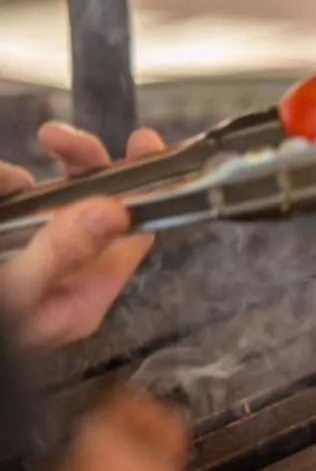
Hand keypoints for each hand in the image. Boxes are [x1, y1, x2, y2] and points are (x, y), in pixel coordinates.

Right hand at [0, 123, 165, 351]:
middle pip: (95, 201)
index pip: (133, 231)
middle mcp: (69, 271)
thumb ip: (64, 251)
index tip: (144, 144)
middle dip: (80, 163)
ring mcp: (34, 254)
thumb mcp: (22, 292)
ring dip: (20, 181)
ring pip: (46, 196)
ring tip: (4, 186)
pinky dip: (4, 188)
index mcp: (87, 290)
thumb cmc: (3, 332)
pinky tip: (0, 189)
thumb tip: (115, 211)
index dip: (145, 186)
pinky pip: (13, 201)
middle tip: (57, 137)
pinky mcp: (10, 240)